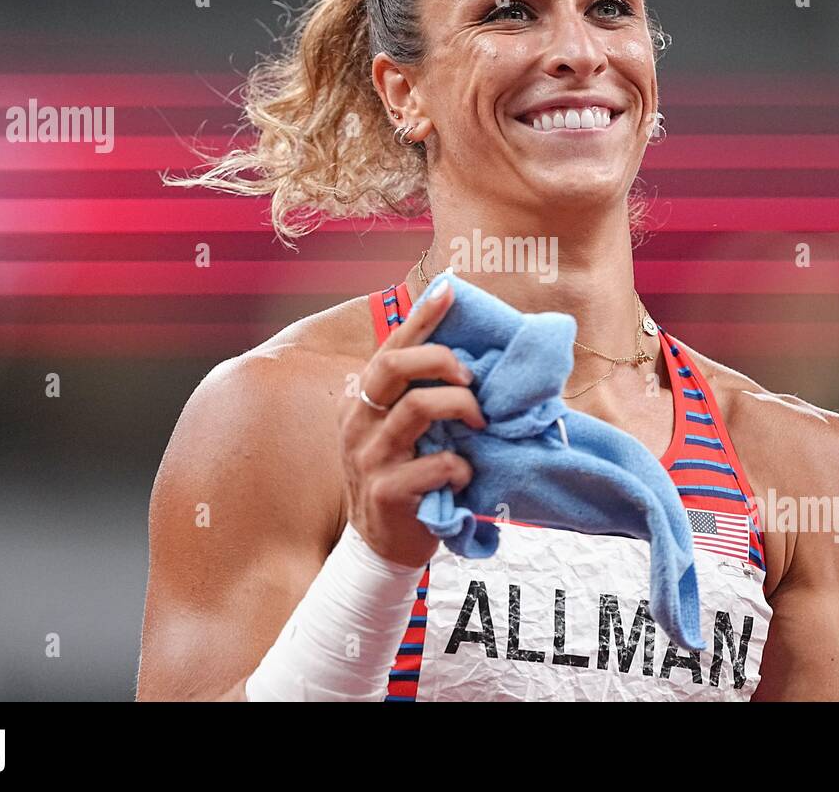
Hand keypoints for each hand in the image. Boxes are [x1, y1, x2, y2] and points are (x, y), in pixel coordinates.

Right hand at [338, 277, 485, 568]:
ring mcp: (369, 457)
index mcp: (361, 400)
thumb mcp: (402, 433)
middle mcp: (358, 423)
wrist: (381, 548)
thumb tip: (469, 360)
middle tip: (471, 378)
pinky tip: (465, 475)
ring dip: (461, 407)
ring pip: (417, 407)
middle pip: (391, 366)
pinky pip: (434, 463)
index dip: (421, 318)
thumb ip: (419, 398)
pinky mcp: (387, 491)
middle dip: (440, 359)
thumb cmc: (404, 477)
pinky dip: (460, 465)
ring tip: (480, 424)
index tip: (449, 289)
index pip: (389, 347)